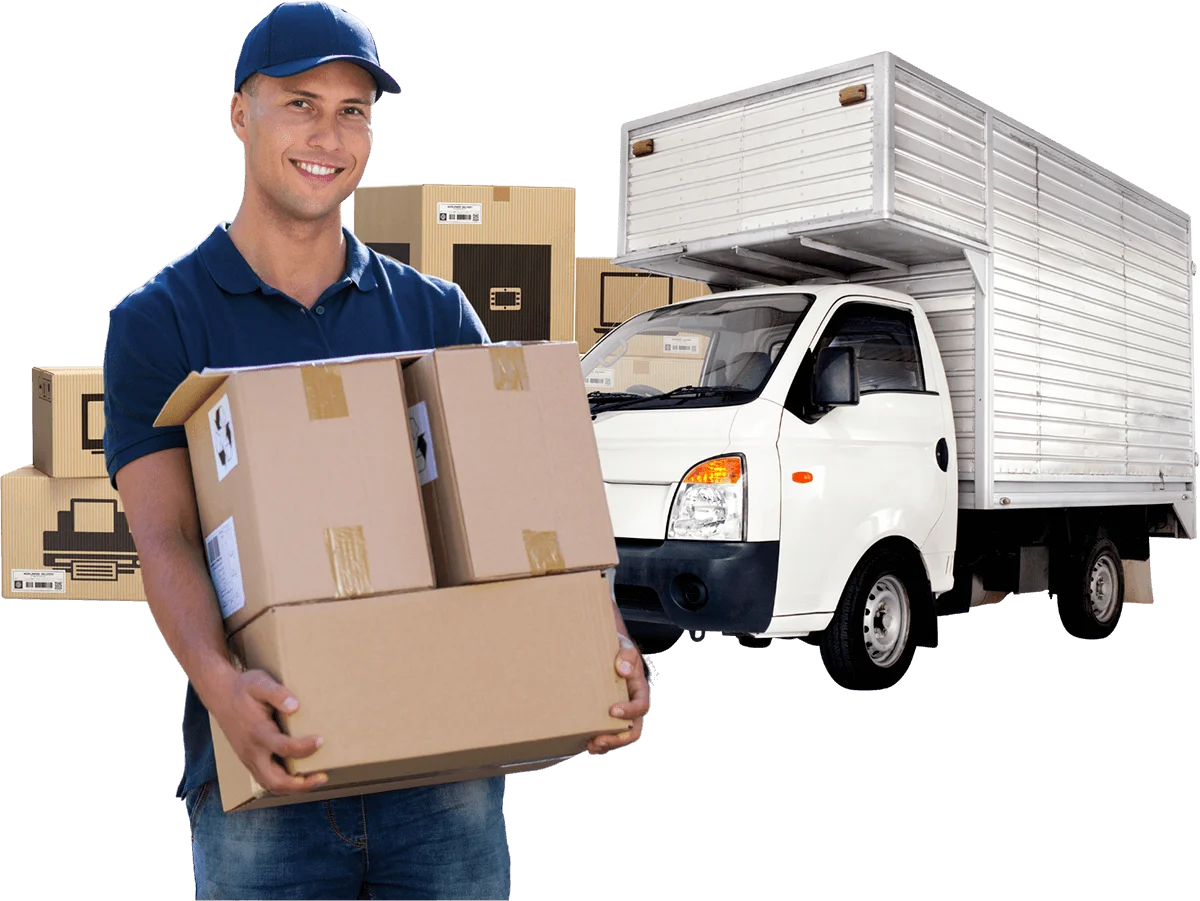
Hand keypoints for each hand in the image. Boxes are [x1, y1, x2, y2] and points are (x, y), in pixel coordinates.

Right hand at [209, 669, 328, 794]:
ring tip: (315, 780)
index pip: (284, 748)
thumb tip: (296, 706)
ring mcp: (249, 759)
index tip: (321, 741)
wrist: (221, 695)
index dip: (305, 748)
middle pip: (275, 781)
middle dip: (300, 784)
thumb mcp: (260, 682)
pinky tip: (299, 778)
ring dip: (293, 788)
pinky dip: (283, 784)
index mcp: (257, 732)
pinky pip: (266, 780)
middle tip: (323, 777)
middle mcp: (252, 751)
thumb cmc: (244, 688)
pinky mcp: (249, 760)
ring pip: (270, 785)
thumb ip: (278, 693)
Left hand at [586, 643, 650, 754]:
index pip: (641, 705)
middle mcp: (632, 705)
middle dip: (617, 737)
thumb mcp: (625, 647)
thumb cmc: (618, 650)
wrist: (608, 651)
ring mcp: (621, 714)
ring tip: (591, 745)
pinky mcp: (607, 716)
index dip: (629, 711)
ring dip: (607, 743)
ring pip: (620, 735)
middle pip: (632, 729)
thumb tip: (623, 670)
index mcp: (639, 690)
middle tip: (599, 739)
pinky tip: (587, 743)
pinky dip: (599, 741)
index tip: (613, 710)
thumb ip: (627, 655)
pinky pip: (608, 733)